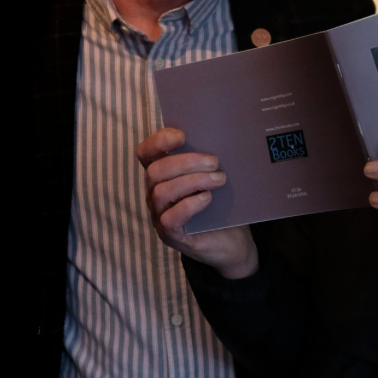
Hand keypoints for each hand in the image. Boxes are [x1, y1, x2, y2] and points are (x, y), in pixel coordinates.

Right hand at [136, 127, 258, 278]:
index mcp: (162, 176)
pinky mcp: (170, 236)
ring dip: (193, 181)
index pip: (145, 153)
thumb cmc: (221, 205)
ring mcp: (159, 216)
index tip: (182, 136)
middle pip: (155, 171)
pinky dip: (189, 205)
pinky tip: (207, 198)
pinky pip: (170, 218)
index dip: (158, 141)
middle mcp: (154, 195)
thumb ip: (206, 161)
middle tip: (214, 162)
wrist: (232, 241)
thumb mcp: (212, 178)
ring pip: (162, 192)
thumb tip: (216, 137)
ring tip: (219, 179)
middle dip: (186, 162)